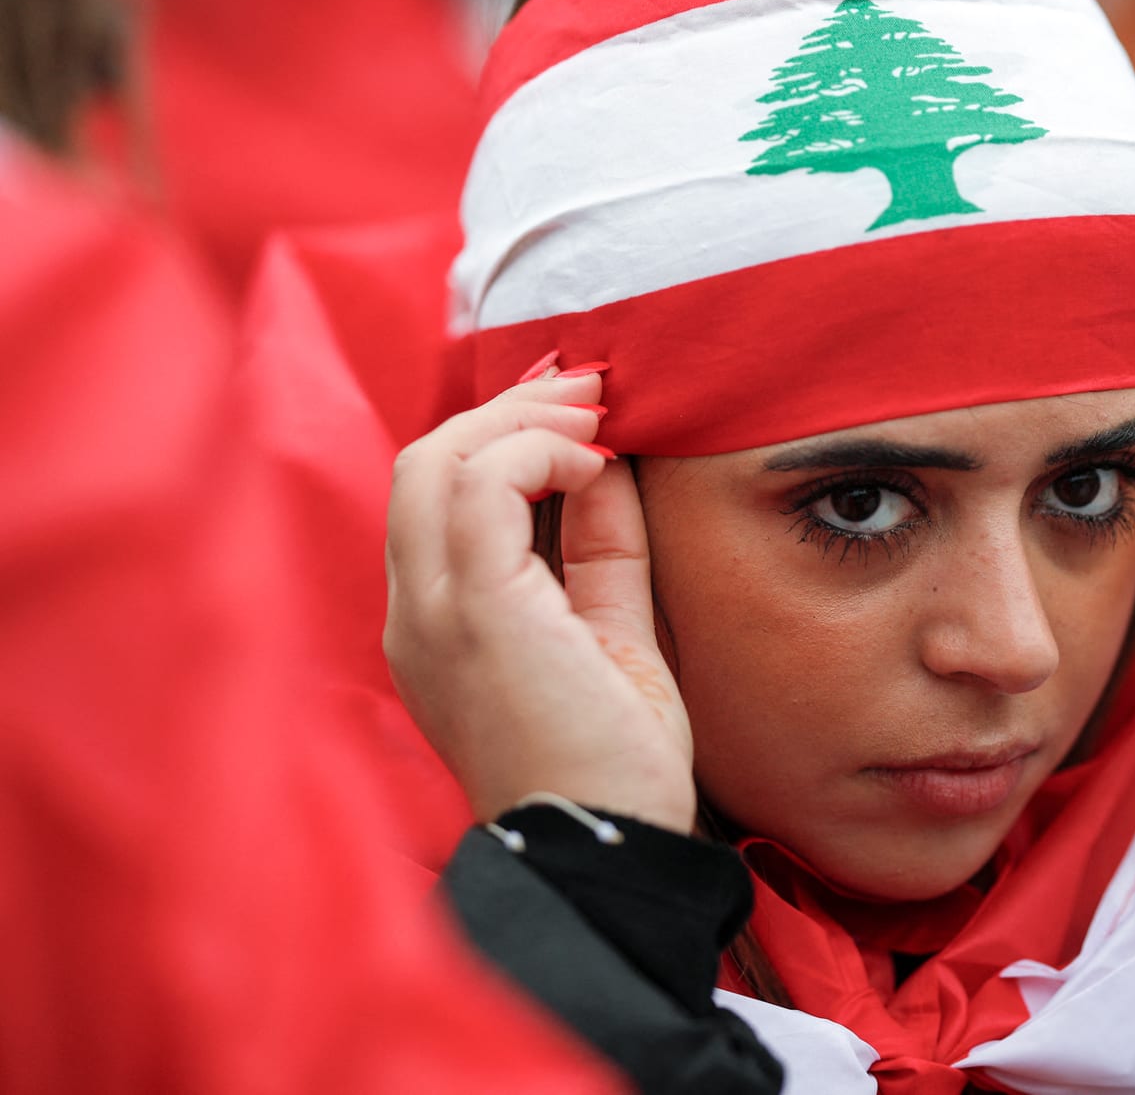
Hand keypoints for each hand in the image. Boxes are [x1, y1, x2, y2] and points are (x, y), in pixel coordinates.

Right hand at [383, 364, 695, 831]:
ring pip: (436, 459)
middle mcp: (416, 614)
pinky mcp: (471, 609)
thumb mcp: (611, 633)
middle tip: (590, 389)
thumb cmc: (614, 761)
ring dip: (523, 420)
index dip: (505, 438)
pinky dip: (537, 455)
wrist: (610, 847)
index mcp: (438, 624)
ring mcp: (433, 612)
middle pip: (424, 462)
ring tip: (596, 418)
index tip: (580, 414)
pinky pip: (479, 486)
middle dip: (510, 410)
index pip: (440, 498)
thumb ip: (602, 552)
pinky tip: (595, 467)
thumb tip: (609, 466)